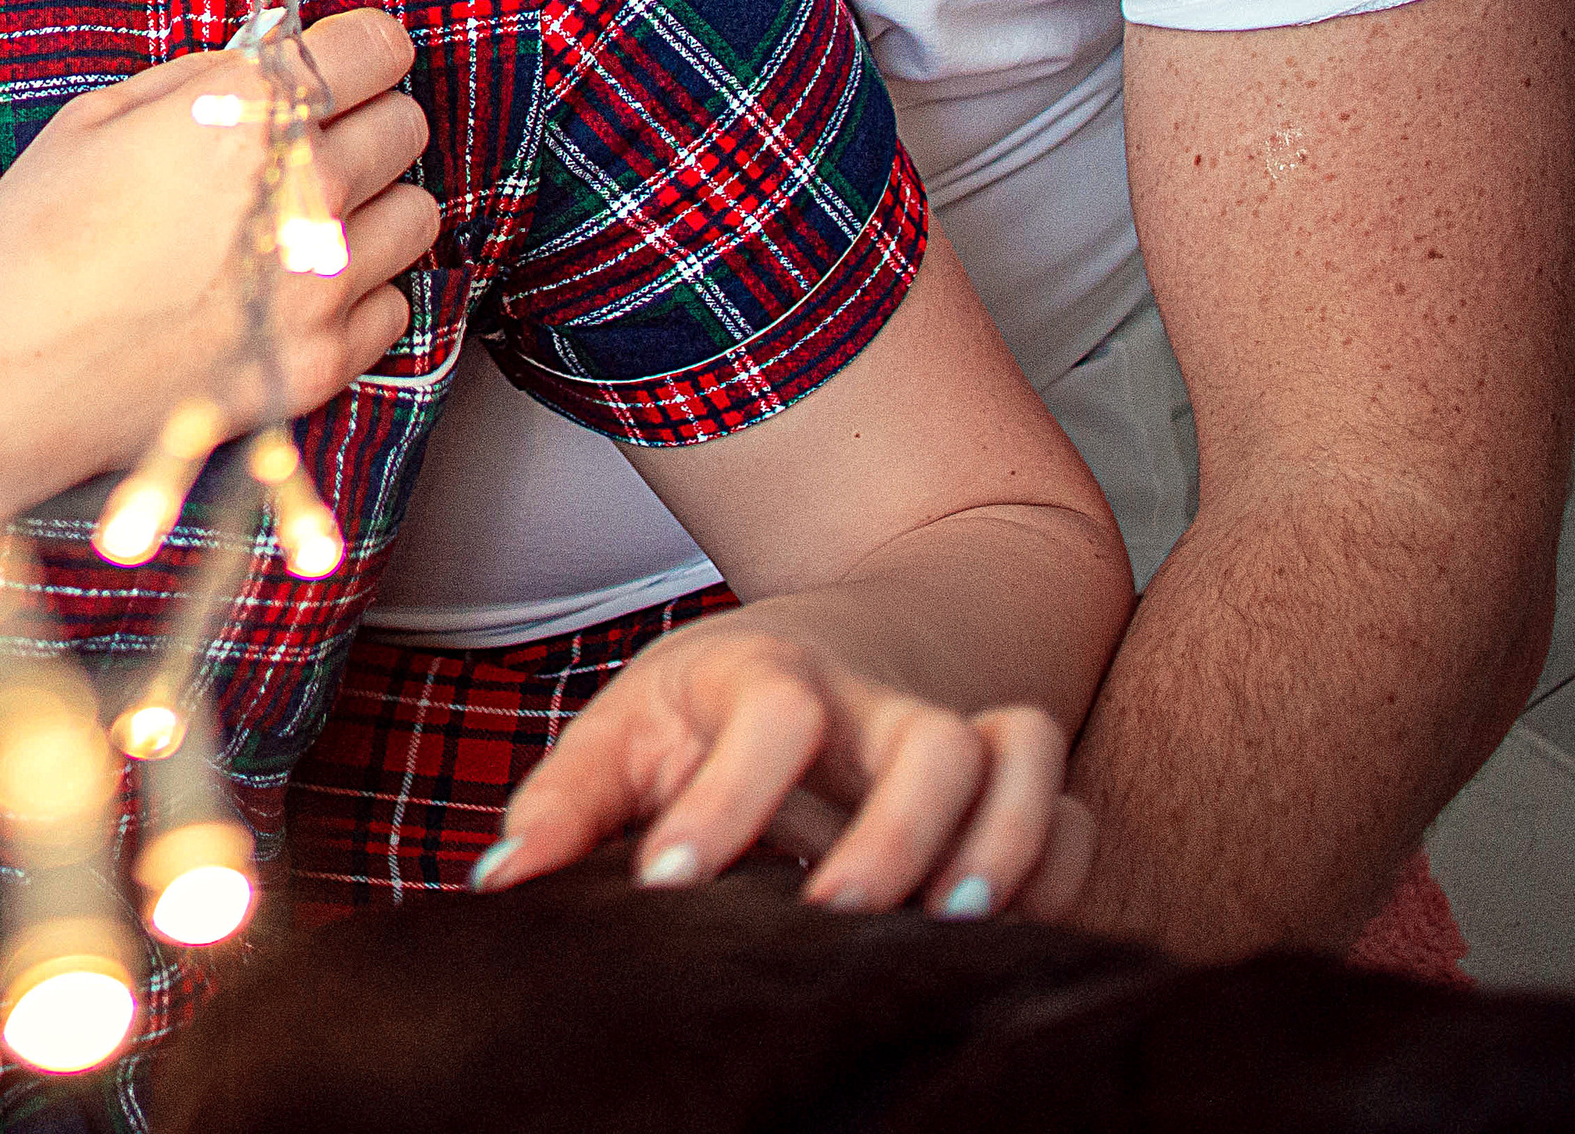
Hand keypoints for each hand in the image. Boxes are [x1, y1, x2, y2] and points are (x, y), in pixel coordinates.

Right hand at [0, 8, 437, 511]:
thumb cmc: (32, 239)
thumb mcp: (98, 117)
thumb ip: (200, 79)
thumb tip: (263, 61)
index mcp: (250, 111)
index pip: (378, 47)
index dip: (358, 49)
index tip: (341, 63)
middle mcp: (303, 190)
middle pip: (406, 125)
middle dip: (364, 120)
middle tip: (312, 142)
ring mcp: (318, 284)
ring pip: (416, 214)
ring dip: (373, 206)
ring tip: (307, 220)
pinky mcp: (317, 363)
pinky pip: (392, 305)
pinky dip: (359, 293)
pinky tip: (297, 290)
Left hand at [475, 607, 1093, 922]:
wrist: (849, 634)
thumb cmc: (718, 703)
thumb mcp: (629, 726)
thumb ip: (566, 804)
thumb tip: (496, 884)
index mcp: (770, 677)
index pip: (769, 714)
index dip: (724, 801)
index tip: (668, 885)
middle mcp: (877, 705)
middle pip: (925, 737)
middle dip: (894, 831)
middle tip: (835, 916)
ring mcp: (957, 739)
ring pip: (1024, 754)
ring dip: (1007, 841)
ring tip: (958, 929)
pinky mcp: (1012, 788)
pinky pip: (1078, 814)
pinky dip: (1065, 870)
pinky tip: (1015, 941)